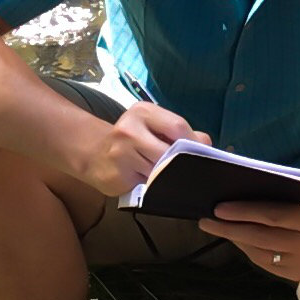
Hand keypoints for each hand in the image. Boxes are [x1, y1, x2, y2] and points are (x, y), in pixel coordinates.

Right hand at [79, 103, 210, 195]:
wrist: (93, 153)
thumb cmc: (132, 139)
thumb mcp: (154, 126)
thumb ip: (179, 132)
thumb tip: (206, 144)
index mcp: (143, 112)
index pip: (177, 126)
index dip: (193, 142)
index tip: (200, 153)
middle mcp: (129, 129)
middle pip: (169, 151)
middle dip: (181, 163)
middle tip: (188, 170)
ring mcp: (120, 154)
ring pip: (159, 171)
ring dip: (167, 177)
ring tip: (167, 176)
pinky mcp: (115, 176)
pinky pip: (146, 185)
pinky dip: (154, 187)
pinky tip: (153, 184)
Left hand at [198, 195, 299, 280]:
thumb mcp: (299, 189)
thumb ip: (273, 193)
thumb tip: (231, 198)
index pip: (273, 216)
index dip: (244, 212)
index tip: (218, 208)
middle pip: (263, 238)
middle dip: (231, 228)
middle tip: (206, 220)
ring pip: (260, 254)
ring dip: (235, 240)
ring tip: (216, 228)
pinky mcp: (298, 276)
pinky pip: (265, 264)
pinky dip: (248, 250)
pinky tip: (236, 238)